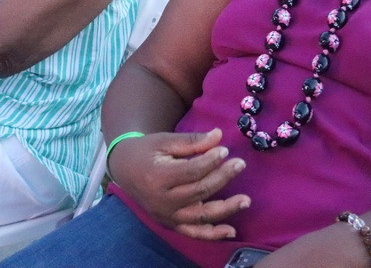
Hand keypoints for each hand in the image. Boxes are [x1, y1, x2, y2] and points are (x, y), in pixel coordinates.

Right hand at [109, 128, 248, 239]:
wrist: (125, 169)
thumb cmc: (146, 151)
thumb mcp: (165, 140)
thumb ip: (192, 141)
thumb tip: (218, 136)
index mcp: (158, 177)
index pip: (192, 171)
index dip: (211, 161)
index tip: (224, 150)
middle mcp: (162, 201)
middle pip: (199, 192)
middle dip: (223, 177)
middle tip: (239, 164)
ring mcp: (166, 216)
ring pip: (201, 216)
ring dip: (226, 209)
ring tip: (246, 200)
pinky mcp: (171, 224)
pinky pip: (194, 233)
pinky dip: (213, 234)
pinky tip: (231, 231)